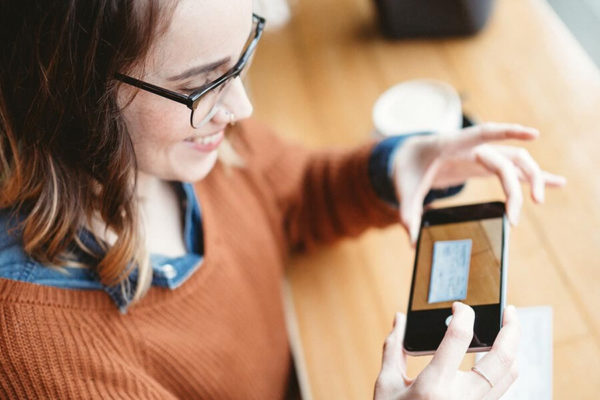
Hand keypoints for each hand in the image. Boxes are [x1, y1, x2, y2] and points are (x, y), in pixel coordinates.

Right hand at [374, 303, 519, 399]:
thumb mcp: (386, 385)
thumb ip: (394, 348)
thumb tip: (400, 319)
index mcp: (434, 386)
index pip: (459, 338)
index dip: (463, 314)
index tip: (459, 305)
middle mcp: (461, 398)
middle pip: (502, 358)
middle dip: (511, 329)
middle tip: (510, 310)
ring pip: (510, 375)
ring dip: (513, 349)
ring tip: (508, 330)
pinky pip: (503, 388)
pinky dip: (505, 367)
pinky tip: (496, 356)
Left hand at [391, 123, 566, 243]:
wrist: (410, 156)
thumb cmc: (408, 167)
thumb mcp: (403, 188)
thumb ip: (407, 212)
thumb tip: (412, 241)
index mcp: (452, 144)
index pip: (484, 134)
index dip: (508, 132)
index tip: (534, 134)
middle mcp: (473, 147)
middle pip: (505, 159)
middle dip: (515, 186)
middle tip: (515, 218)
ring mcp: (482, 155)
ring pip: (516, 161)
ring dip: (532, 178)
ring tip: (540, 201)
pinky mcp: (486, 165)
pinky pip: (514, 170)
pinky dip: (534, 176)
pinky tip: (557, 183)